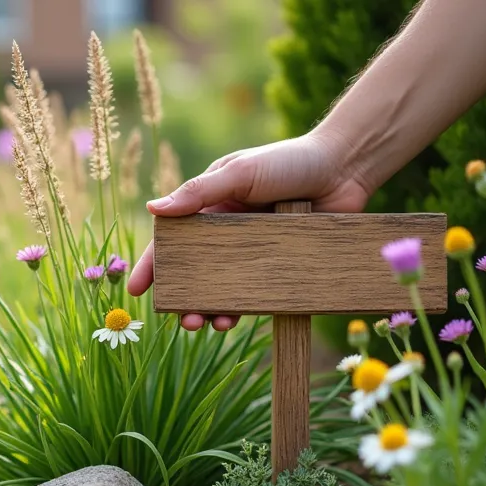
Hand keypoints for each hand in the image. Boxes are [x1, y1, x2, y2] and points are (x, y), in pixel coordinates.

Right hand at [127, 131, 373, 330]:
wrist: (346, 167)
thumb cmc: (290, 160)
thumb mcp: (239, 171)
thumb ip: (198, 191)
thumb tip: (152, 209)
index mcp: (212, 206)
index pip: (174, 239)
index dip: (154, 264)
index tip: (138, 290)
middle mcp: (230, 231)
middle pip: (197, 272)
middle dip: (185, 298)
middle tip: (183, 320)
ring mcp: (256, 250)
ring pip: (226, 287)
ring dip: (214, 309)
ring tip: (212, 324)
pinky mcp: (283, 264)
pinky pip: (260, 291)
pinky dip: (247, 306)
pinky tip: (239, 318)